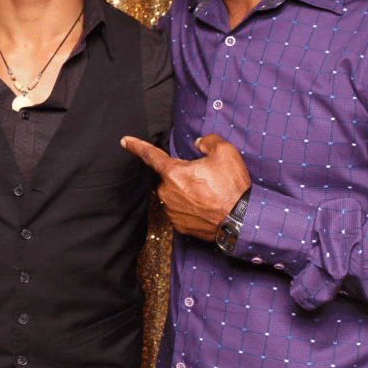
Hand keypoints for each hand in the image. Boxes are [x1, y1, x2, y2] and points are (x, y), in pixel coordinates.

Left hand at [121, 134, 250, 240]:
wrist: (242, 220)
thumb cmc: (232, 187)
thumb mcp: (225, 152)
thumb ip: (208, 141)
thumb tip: (199, 144)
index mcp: (173, 173)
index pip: (150, 155)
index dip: (137, 146)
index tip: (125, 141)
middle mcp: (167, 192)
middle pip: (169, 177)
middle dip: (183, 175)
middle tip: (206, 179)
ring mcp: (172, 211)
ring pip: (174, 194)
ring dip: (187, 192)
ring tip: (210, 195)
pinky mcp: (179, 226)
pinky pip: (180, 211)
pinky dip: (190, 208)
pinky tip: (206, 207)